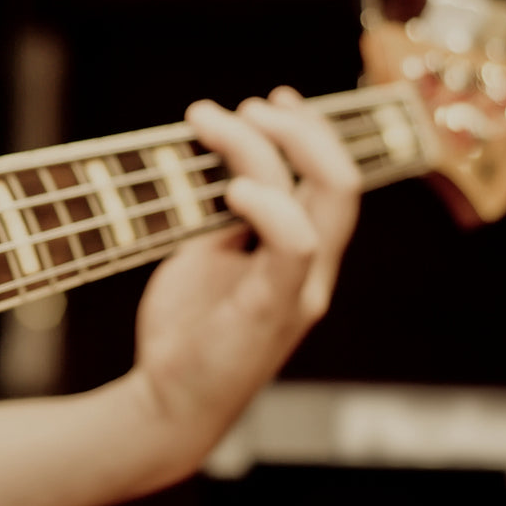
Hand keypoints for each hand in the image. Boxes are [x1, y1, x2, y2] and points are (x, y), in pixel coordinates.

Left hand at [126, 87, 359, 452]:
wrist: (165, 404)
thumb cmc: (185, 333)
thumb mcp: (204, 259)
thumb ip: (225, 219)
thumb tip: (219, 161)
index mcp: (302, 258)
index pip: (331, 183)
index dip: (311, 133)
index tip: (270, 101)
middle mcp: (312, 272)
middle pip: (340, 181)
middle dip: (299, 129)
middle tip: (246, 108)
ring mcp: (299, 292)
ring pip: (322, 199)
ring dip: (269, 147)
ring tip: (213, 124)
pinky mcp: (271, 311)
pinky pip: (294, 245)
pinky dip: (271, 206)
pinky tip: (232, 188)